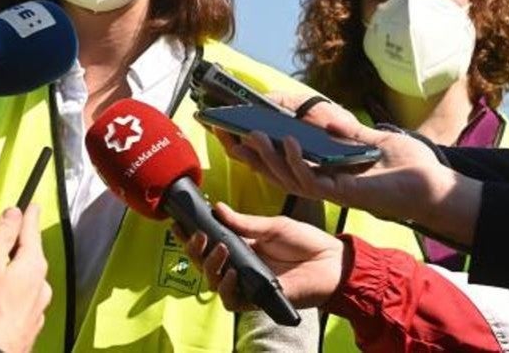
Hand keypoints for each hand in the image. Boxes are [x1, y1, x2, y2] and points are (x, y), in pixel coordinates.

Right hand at [0, 205, 51, 352]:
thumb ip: (2, 237)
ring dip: (2, 275)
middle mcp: (42, 282)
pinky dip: (5, 294)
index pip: (32, 230)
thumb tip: (14, 213)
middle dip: (7, 251)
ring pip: (21, 278)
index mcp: (33, 264)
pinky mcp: (31, 321)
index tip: (31, 204)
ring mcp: (39, 303)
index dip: (29, 215)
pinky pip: (18, 298)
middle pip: (27, 254)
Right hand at [181, 203, 346, 309]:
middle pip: (203, 263)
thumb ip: (244, 223)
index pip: (208, 242)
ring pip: (213, 282)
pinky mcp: (257, 299)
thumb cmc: (306, 242)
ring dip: (210, 265)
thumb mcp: (273, 226)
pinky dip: (227, 287)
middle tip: (198, 235)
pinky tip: (233, 273)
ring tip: (220, 248)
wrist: (332, 262)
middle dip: (194, 249)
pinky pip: (231, 300)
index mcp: (241, 245)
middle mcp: (239, 265)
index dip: (190, 235)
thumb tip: (216, 209)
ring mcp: (246, 283)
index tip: (177, 222)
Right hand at [218, 93, 479, 244]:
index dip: (249, 143)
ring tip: (248, 133)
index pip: (275, 156)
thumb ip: (333, 124)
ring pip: (283, 176)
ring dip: (264, 156)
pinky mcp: (342, 194)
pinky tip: (288, 141)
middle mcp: (318, 179)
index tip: (226, 122)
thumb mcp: (362, 135)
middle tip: (219, 129)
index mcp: (318, 166)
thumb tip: (299, 107)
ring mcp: (328, 188)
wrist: (434, 185)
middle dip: (243, 150)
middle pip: (269, 167)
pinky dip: (296, 160)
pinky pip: (310, 180)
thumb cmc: (403, 163)